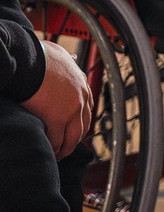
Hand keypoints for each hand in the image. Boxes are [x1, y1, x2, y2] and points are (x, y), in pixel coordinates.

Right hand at [24, 41, 93, 158]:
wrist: (29, 59)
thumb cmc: (39, 56)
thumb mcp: (61, 55)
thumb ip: (67, 60)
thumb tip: (69, 57)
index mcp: (82, 86)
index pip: (87, 111)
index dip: (79, 124)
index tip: (72, 132)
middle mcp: (81, 99)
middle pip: (82, 128)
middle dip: (73, 141)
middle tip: (63, 150)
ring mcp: (71, 111)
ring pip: (71, 139)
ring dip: (63, 149)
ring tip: (55, 157)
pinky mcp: (56, 119)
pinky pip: (55, 141)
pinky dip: (51, 149)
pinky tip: (46, 153)